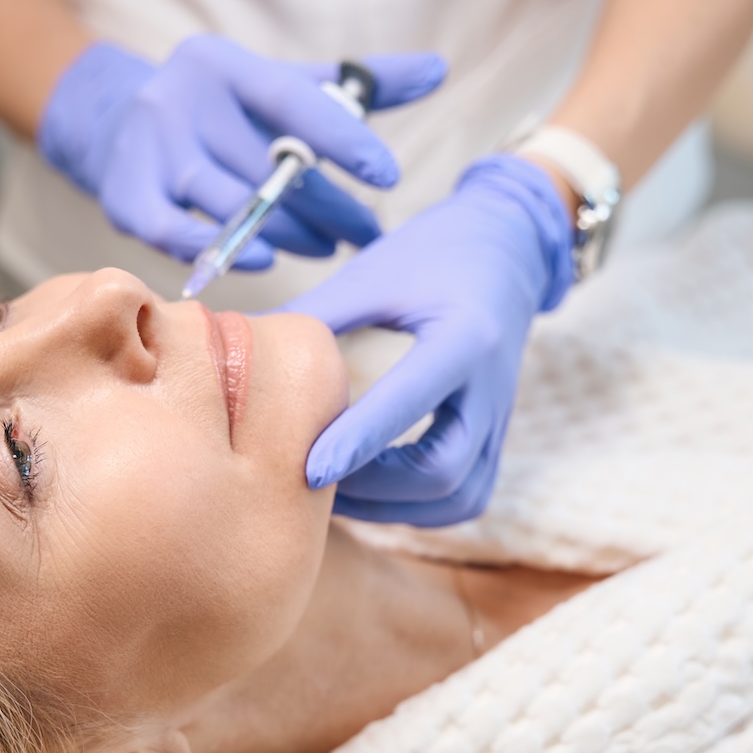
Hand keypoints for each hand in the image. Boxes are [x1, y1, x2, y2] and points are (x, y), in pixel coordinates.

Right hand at [38, 36, 445, 266]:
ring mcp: (148, 150)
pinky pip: (176, 234)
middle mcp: (181, 101)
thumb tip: (437, 70)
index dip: (342, 138)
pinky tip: (265, 262)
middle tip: (369, 234)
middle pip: (265, 164)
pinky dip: (220, 252)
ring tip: (327, 248)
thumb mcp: (284, 87)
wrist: (118, 126)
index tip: (387, 175)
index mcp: (223, 66)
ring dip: (286, 234)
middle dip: (326, 204)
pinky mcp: (125, 197)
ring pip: (229, 203)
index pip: (290, 101)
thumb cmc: (227, 112)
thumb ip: (356, 86)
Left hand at [283, 155, 574, 526]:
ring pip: (457, 496)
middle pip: (441, 471)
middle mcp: (491, 387)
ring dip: (394, 506)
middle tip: (312, 480)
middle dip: (373, 487)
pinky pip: (466, 496)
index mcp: (463, 337)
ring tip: (336, 492)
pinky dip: (419, 507)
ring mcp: (499, 417)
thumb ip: (316, 315)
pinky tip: (375, 494)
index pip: (411, 402)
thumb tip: (243, 350)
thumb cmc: (435, 253)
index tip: (306, 468)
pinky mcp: (496, 435)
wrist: (510, 245)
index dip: (358, 441)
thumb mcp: (374, 272)